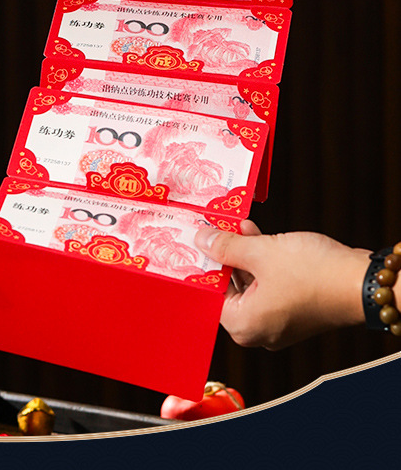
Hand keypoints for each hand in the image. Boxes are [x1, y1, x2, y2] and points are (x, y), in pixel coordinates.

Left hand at [195, 220, 368, 349]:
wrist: (359, 283)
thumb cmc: (310, 274)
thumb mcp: (261, 252)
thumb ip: (227, 247)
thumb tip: (202, 240)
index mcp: (244, 325)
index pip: (210, 295)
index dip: (203, 265)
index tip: (196, 241)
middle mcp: (258, 331)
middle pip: (229, 289)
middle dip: (224, 255)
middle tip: (215, 227)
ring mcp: (278, 322)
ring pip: (250, 283)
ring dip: (243, 253)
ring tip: (238, 224)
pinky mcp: (294, 310)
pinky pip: (268, 285)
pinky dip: (261, 261)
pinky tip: (256, 234)